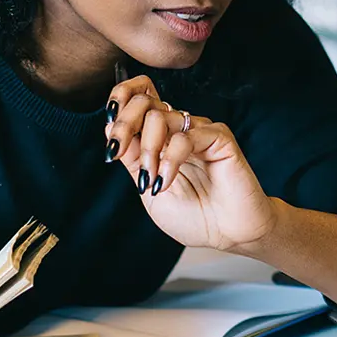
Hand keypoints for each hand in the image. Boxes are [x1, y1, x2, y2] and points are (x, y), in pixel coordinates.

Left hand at [105, 76, 276, 252]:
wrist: (228, 235)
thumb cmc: (194, 217)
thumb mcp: (148, 189)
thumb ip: (133, 159)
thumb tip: (109, 129)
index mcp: (161, 138)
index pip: (136, 100)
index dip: (117, 107)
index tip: (111, 145)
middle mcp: (179, 129)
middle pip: (143, 101)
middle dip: (123, 125)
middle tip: (117, 153)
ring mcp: (199, 131)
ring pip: (160, 116)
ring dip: (147, 149)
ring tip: (152, 180)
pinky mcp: (219, 138)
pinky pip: (185, 137)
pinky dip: (170, 160)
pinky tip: (167, 181)